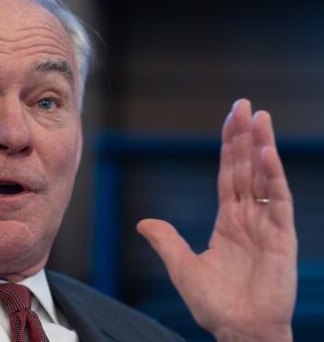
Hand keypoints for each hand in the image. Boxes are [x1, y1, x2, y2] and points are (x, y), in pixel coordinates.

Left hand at [137, 99, 296, 341]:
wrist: (238, 330)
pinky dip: (274, 176)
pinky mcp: (282, 238)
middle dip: (245, 136)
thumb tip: (143, 222)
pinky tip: (267, 153)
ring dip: (262, 147)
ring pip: (264, 178)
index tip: (231, 121)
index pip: (229, 175)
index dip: (229, 148)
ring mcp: (267, 226)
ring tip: (259, 117)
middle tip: (244, 105)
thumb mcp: (182, 267)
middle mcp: (249, 217)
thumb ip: (166, 241)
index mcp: (228, 221)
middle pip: (246, 168)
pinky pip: (279, 201)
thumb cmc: (214, 304)